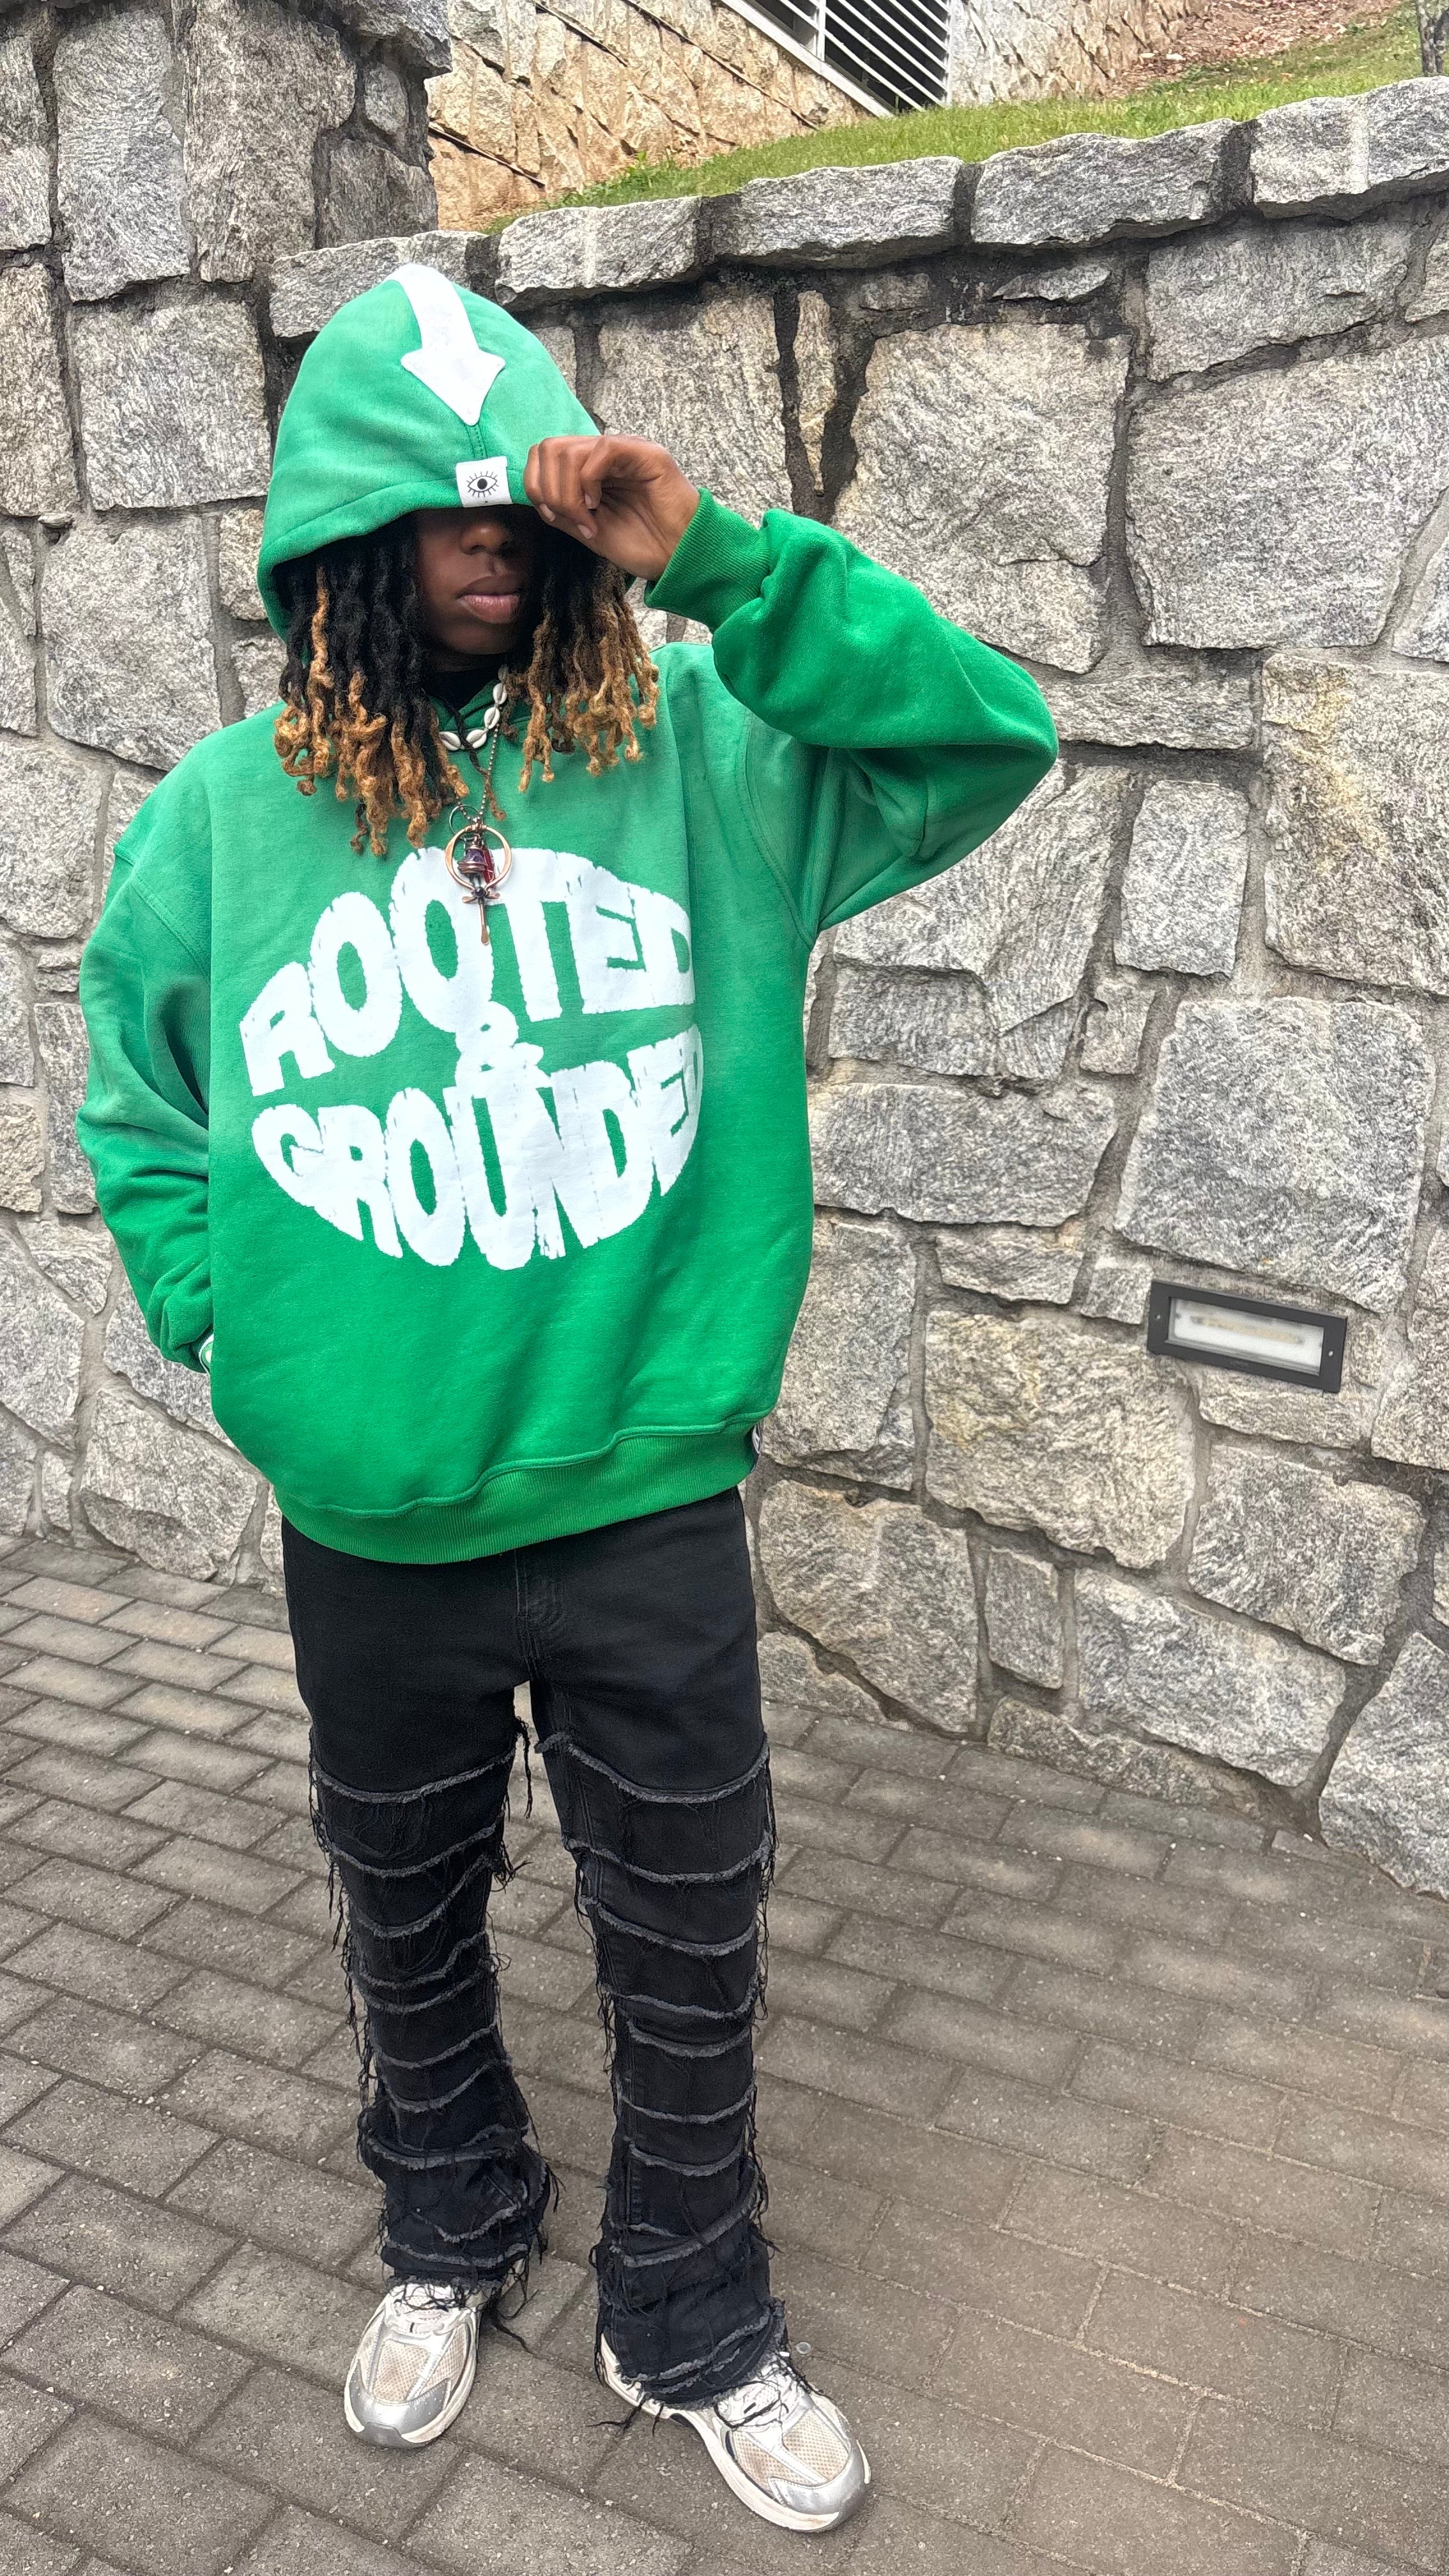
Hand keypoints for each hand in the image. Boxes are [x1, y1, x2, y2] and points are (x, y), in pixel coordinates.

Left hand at [523, 435, 698, 582]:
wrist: (678, 558)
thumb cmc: (642, 545)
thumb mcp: (588, 530)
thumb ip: (562, 510)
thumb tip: (534, 496)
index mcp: (590, 468)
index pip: (544, 454)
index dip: (536, 484)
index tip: (553, 516)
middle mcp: (604, 454)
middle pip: (550, 448)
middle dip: (550, 490)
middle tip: (573, 521)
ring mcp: (624, 451)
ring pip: (570, 450)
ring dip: (569, 493)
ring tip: (589, 519)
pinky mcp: (645, 453)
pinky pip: (602, 450)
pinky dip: (589, 481)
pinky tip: (598, 504)